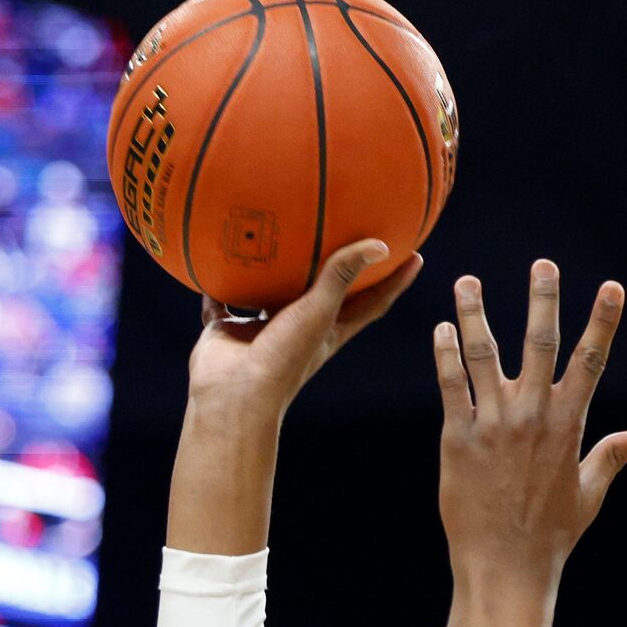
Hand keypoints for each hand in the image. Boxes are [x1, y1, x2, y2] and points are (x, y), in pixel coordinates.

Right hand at [188, 238, 424, 415]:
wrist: (234, 396)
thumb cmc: (284, 359)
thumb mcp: (319, 312)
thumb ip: (342, 275)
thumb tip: (381, 244)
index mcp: (329, 330)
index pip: (371, 302)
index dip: (394, 280)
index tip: (414, 254)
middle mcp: (298, 328)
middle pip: (322, 292)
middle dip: (335, 266)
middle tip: (349, 230)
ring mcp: (262, 330)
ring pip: (269, 291)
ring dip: (272, 269)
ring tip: (275, 231)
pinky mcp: (227, 330)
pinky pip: (220, 300)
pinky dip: (216, 283)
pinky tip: (213, 255)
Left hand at [433, 260, 626, 581]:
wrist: (504, 567)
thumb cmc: (550, 535)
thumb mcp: (589, 495)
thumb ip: (614, 457)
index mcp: (568, 426)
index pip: (591, 361)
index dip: (603, 321)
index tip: (612, 286)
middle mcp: (532, 417)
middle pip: (539, 344)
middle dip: (543, 300)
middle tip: (543, 263)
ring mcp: (493, 425)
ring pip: (483, 356)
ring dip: (475, 314)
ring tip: (466, 281)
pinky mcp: (458, 439)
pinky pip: (451, 386)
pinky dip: (445, 355)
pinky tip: (441, 328)